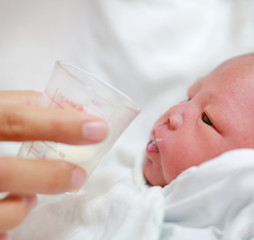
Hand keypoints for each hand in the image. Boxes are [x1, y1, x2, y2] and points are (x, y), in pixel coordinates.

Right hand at [0, 91, 107, 237]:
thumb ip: (8, 105)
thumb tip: (53, 103)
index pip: (14, 120)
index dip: (60, 124)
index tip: (98, 128)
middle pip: (5, 171)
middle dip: (49, 176)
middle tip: (77, 176)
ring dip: (22, 206)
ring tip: (31, 199)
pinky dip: (3, 228)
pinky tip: (8, 221)